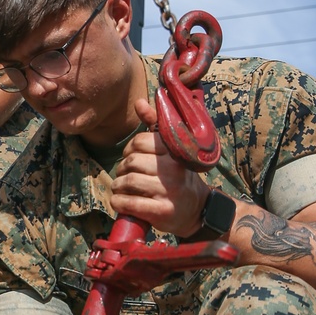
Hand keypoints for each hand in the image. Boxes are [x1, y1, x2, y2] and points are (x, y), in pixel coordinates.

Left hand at [109, 97, 207, 236]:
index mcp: (175, 152)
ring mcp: (168, 192)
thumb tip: (139, 102)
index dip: (129, 149)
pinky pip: (129, 203)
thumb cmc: (179, 176)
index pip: (139, 142)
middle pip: (131, 162)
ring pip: (128, 181)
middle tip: (124, 174)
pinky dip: (119, 202)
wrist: (197, 209)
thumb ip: (155, 125)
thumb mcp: (172, 149)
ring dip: (118, 186)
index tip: (131, 157)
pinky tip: (120, 201)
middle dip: (121, 169)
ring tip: (122, 188)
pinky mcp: (161, 211)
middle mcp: (173, 170)